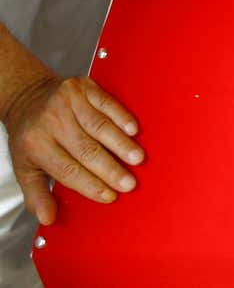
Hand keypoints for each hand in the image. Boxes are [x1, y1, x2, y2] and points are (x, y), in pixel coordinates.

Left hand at [2, 74, 143, 225]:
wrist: (26, 95)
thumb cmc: (29, 134)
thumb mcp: (24, 166)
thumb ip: (36, 194)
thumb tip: (48, 218)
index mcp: (35, 144)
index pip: (67, 169)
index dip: (90, 184)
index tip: (109, 196)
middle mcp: (50, 121)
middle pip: (86, 150)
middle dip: (110, 169)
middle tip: (129, 183)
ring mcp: (67, 102)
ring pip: (100, 127)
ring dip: (121, 145)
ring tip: (136, 159)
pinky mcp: (82, 87)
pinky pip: (107, 104)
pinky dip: (121, 117)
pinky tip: (132, 130)